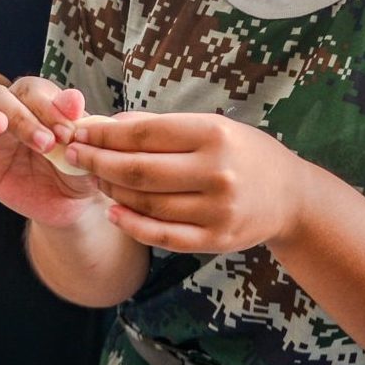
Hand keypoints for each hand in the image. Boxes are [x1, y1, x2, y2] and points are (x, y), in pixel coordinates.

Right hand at [0, 77, 105, 228]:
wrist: (72, 205)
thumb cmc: (81, 166)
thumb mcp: (87, 148)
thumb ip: (81, 125)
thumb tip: (74, 98)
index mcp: (35, 101)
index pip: (32, 90)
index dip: (48, 105)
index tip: (68, 129)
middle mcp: (7, 113)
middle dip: (21, 116)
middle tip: (45, 143)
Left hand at [60, 112, 317, 253]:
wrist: (291, 197)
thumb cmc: (244, 154)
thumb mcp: (213, 127)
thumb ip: (162, 127)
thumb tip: (108, 125)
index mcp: (214, 135)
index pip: (144, 134)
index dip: (104, 134)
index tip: (79, 131)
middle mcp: (217, 172)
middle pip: (138, 170)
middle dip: (97, 162)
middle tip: (73, 155)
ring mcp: (216, 210)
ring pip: (146, 203)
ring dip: (111, 191)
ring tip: (94, 179)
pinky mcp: (215, 240)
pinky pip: (162, 235)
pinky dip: (132, 224)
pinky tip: (113, 211)